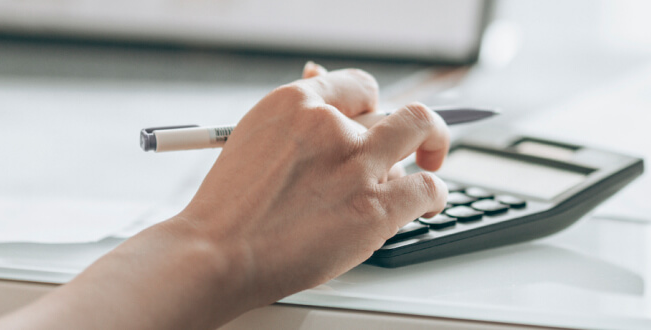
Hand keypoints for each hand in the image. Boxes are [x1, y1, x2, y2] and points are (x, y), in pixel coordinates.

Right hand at [0, 63, 450, 328]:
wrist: (216, 253)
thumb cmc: (230, 208)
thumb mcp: (255, 140)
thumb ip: (297, 119)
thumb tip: (321, 82)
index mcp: (295, 103)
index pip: (358, 86)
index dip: (373, 105)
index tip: (377, 120)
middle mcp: (331, 126)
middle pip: (396, 107)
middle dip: (412, 125)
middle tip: (419, 142)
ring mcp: (357, 165)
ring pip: (421, 133)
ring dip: (429, 150)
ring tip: (427, 167)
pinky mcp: (375, 207)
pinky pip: (429, 187)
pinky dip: (434, 195)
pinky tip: (427, 205)